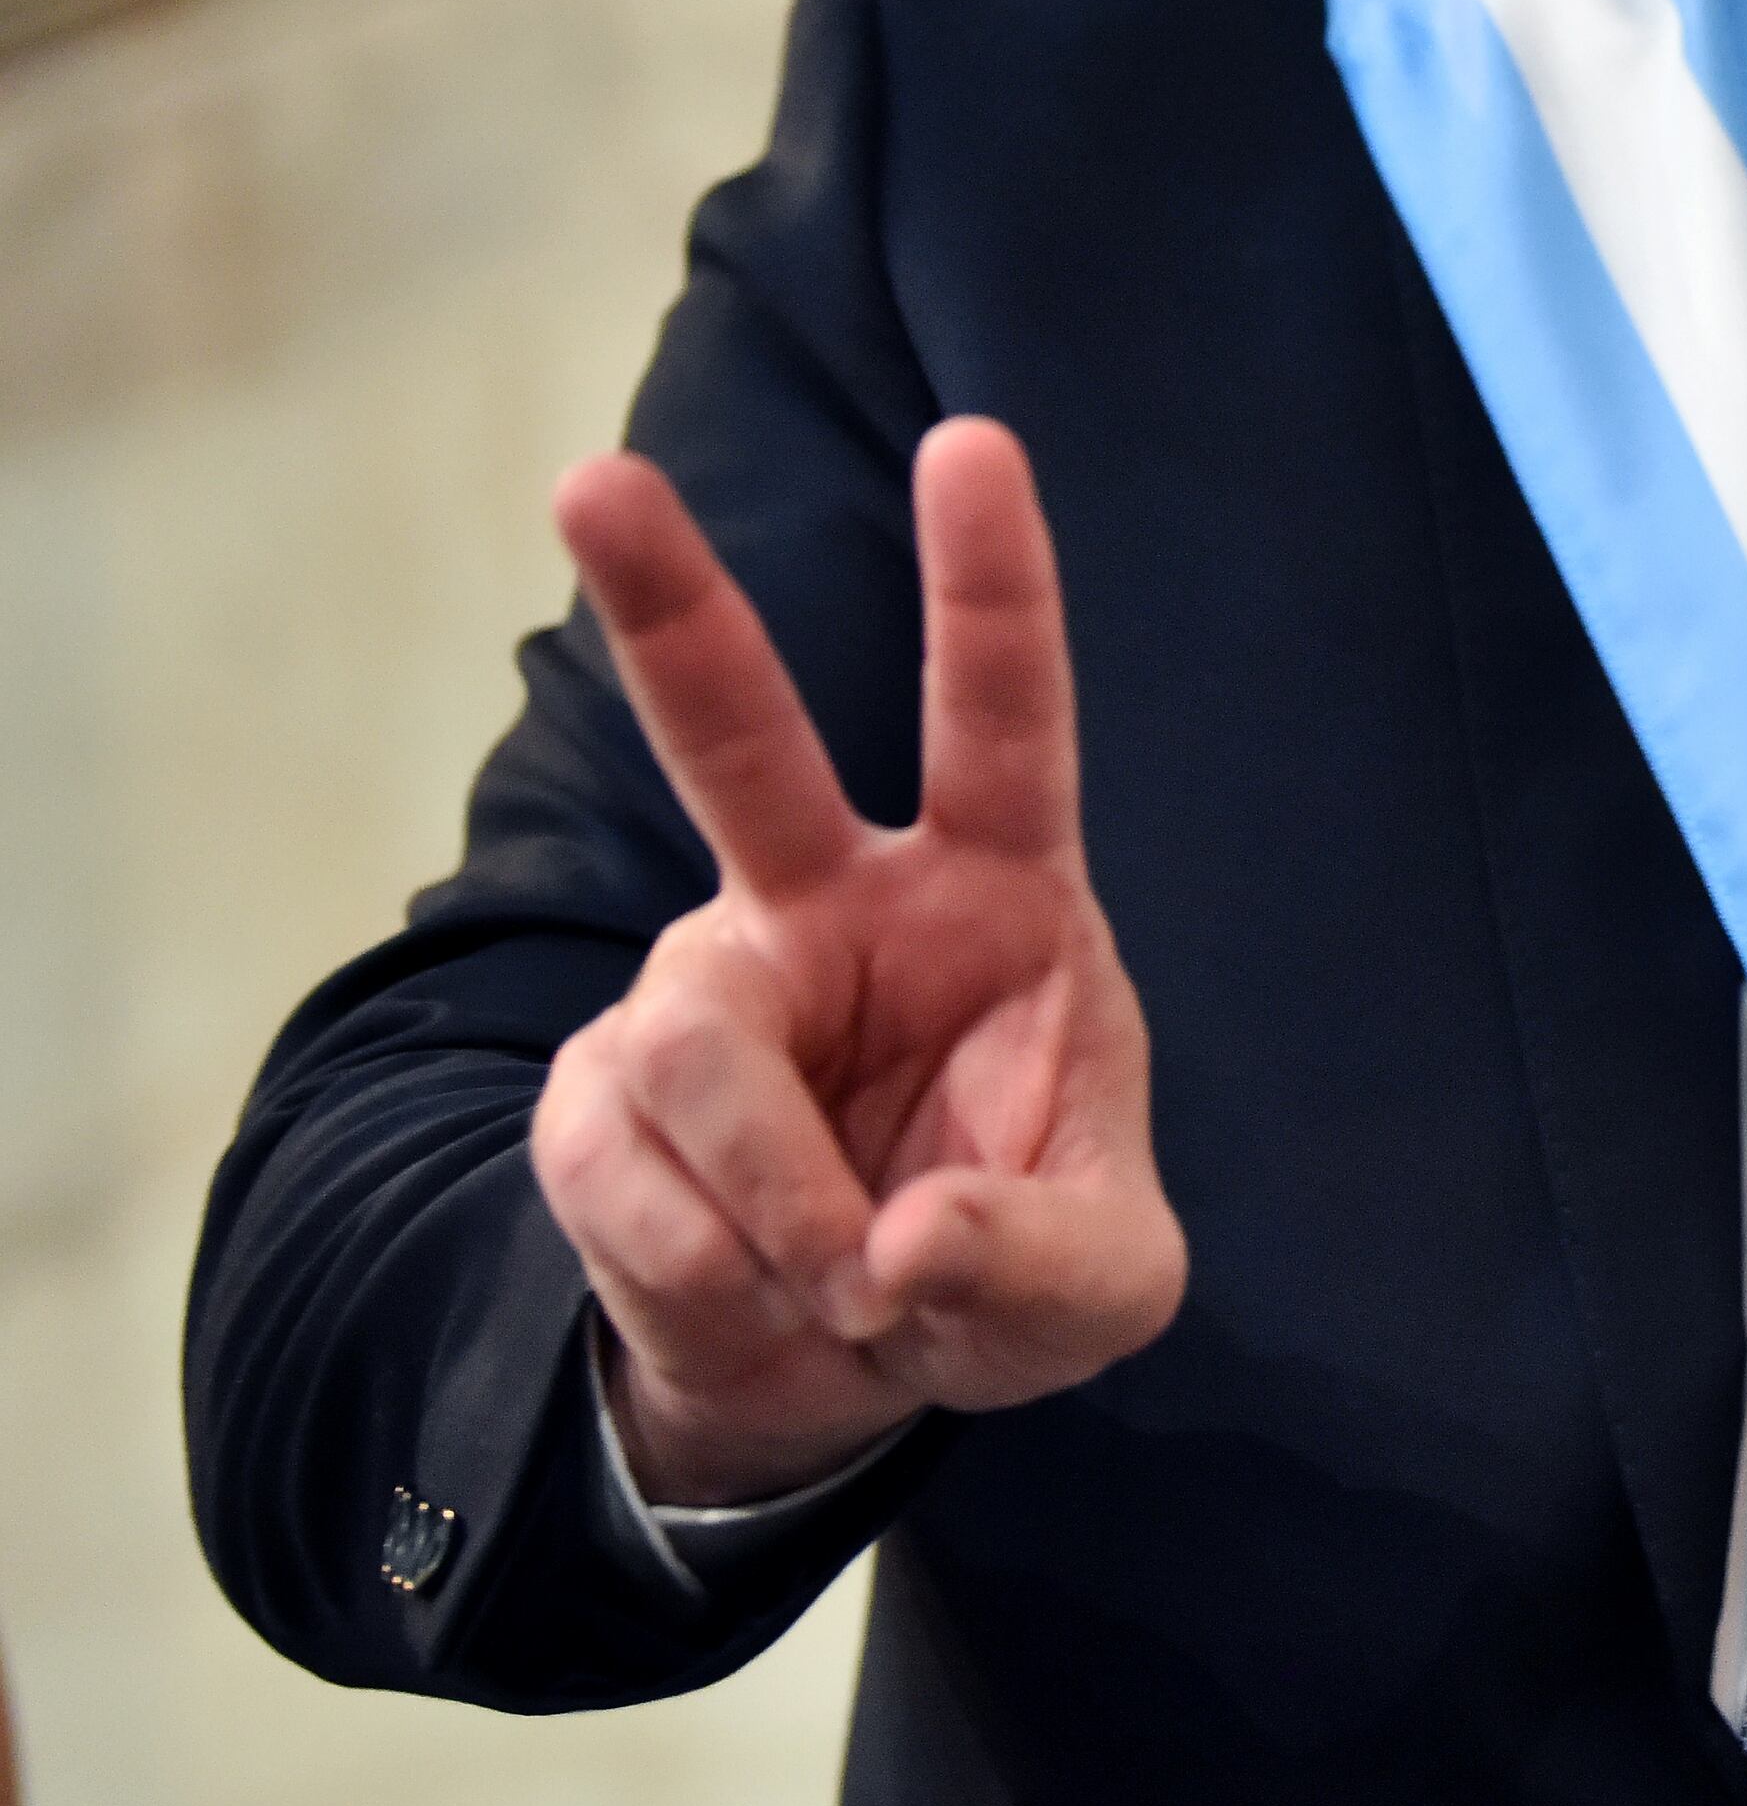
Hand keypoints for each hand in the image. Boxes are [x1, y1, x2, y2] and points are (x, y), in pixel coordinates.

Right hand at [533, 420, 1186, 1508]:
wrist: (842, 1363)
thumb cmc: (1000, 1261)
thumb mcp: (1097, 1292)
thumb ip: (1042, 1264)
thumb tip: (896, 1238)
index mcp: (993, 893)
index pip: (1003, 717)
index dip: (991, 585)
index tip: (975, 442)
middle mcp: (828, 903)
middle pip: (735, 732)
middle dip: (664, 601)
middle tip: (591, 478)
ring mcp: (699, 985)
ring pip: (697, 1052)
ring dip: (779, 1204)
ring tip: (841, 1279)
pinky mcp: (594, 1091)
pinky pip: (628, 1171)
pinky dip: (707, 1269)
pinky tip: (756, 1290)